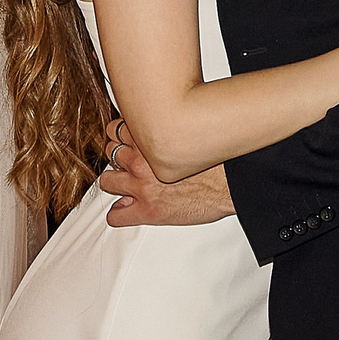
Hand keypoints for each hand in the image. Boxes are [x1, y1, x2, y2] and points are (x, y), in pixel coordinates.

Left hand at [97, 118, 234, 227]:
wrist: (231, 184)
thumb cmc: (218, 161)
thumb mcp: (188, 133)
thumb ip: (165, 129)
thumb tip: (158, 123)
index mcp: (150, 138)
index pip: (116, 129)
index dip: (122, 136)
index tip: (128, 141)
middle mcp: (141, 161)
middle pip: (110, 152)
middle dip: (118, 157)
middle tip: (131, 163)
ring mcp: (141, 186)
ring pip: (107, 181)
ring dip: (115, 183)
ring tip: (128, 186)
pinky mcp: (148, 211)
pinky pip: (116, 215)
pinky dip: (119, 214)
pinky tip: (128, 210)